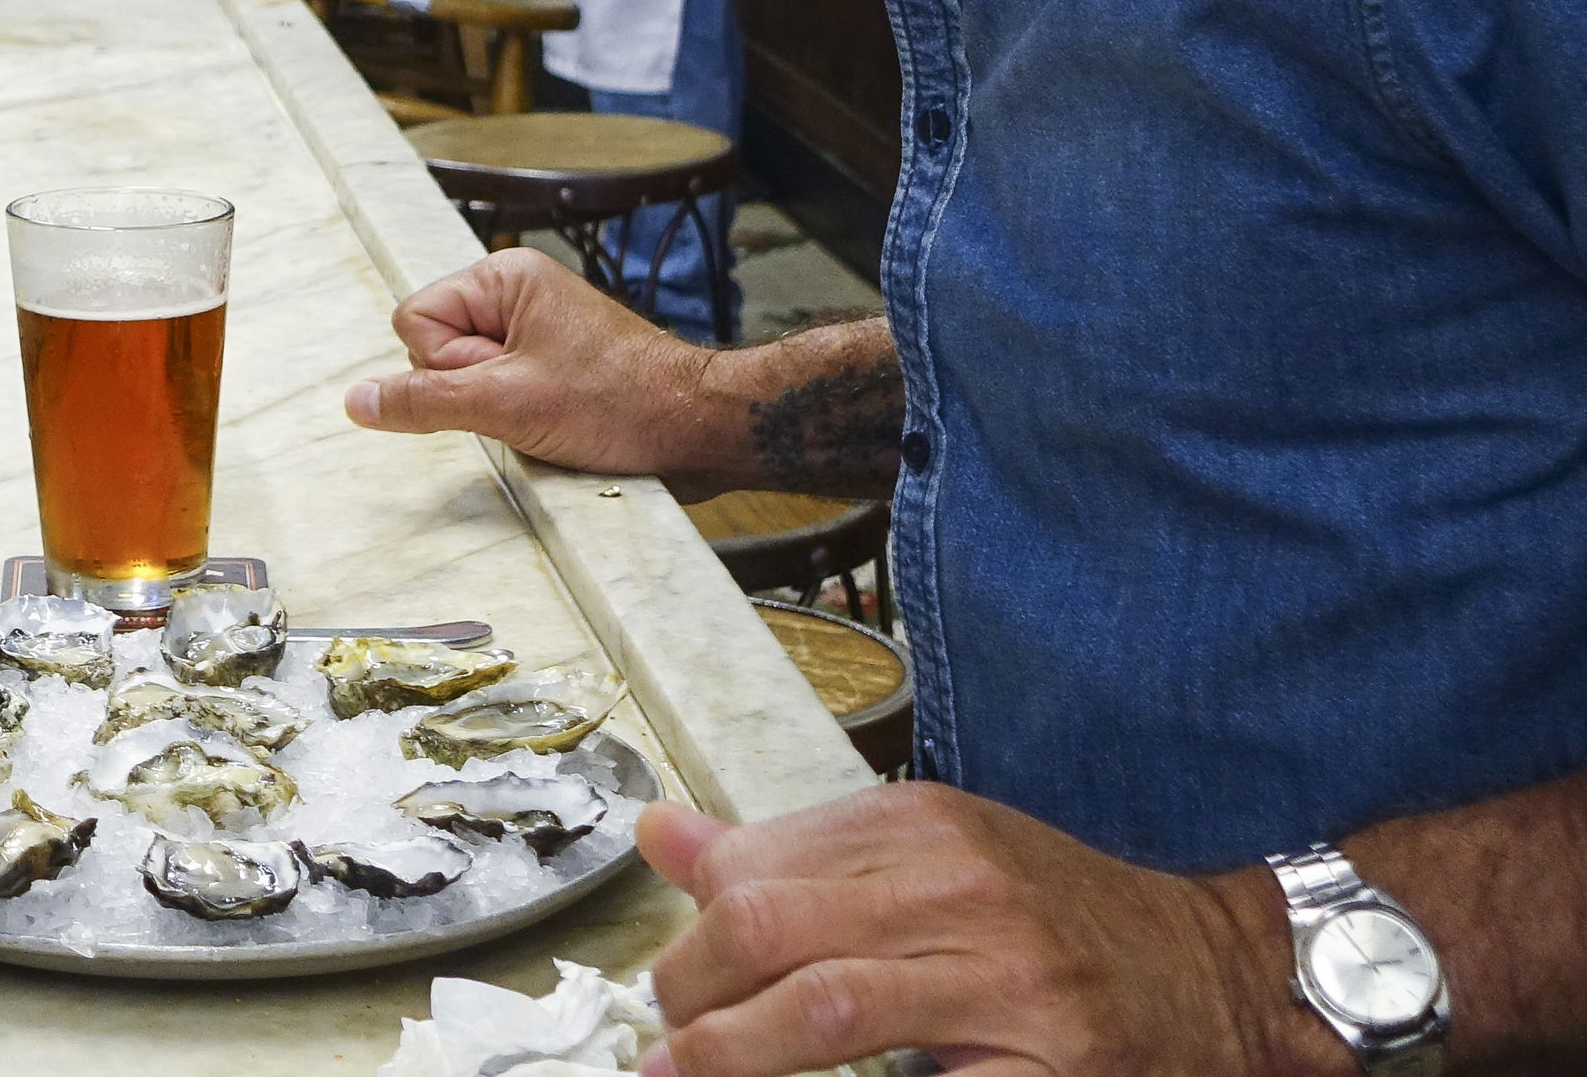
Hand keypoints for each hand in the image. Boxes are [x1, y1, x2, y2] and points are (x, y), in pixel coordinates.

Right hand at [343, 247, 732, 478]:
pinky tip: (559, 425)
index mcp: (503, 276)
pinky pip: (501, 393)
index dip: (445, 365)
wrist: (700, 430)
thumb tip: (356, 401)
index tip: (502, 379)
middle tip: (533, 399)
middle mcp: (516, 295)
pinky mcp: (553, 368)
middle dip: (471, 389)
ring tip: (552, 415)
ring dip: (497, 409)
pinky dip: (519, 417)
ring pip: (468, 379)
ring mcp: (536, 333)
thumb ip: (423, 401)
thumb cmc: (621, 402)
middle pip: (437, 349)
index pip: (414, 320)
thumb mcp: (506, 404)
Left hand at [635, 788, 1318, 1076]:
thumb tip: (661, 832)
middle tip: (667, 1044)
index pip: (756, 867)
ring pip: (828, 1008)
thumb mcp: (928, 859)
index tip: (671, 980)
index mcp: (925, 830)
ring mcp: (1013, 983)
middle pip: (772, 928)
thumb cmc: (1061, 921)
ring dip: (733, 1055)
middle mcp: (966, 891)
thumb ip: (792, 854)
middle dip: (692, 993)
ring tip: (687, 1073)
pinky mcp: (1049, 1066)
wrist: (1222, 975)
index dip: (691, 930)